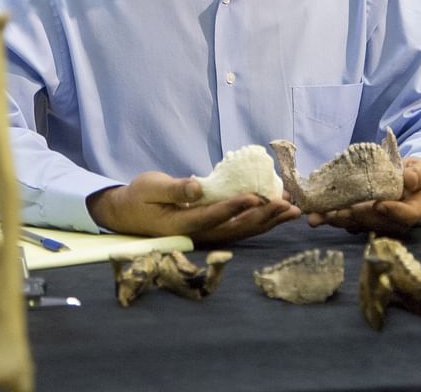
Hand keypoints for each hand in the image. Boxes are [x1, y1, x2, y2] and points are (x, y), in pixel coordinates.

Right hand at [87, 171, 300, 244]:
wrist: (128, 214)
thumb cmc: (139, 196)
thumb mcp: (151, 186)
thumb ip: (174, 188)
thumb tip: (198, 187)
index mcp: (181, 224)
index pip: (212, 217)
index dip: (235, 208)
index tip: (257, 197)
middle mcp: (197, 234)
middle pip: (235, 229)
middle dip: (263, 217)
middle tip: (288, 205)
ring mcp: (206, 235)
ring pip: (241, 231)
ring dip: (268, 221)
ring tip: (292, 210)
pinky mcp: (211, 229)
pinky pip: (239, 227)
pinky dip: (260, 220)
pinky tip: (277, 211)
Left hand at [306, 156, 420, 235]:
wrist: (407, 181)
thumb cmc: (416, 175)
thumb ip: (417, 174)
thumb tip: (408, 178)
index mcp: (413, 211)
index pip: (405, 215)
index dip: (392, 211)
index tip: (379, 205)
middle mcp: (394, 222)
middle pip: (375, 222)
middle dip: (355, 216)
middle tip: (338, 212)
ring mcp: (376, 222)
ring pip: (357, 223)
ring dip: (337, 220)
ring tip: (318, 217)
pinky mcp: (362, 219)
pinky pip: (347, 220)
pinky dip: (332, 217)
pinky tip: (316, 214)